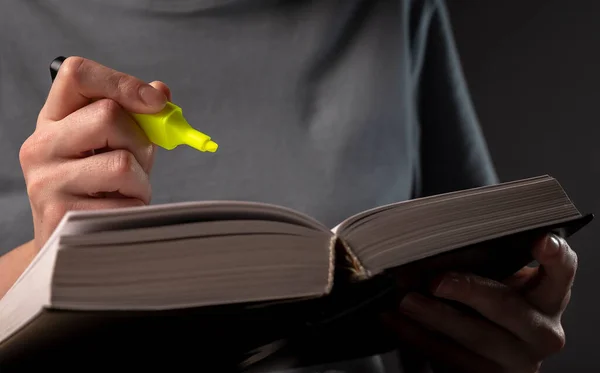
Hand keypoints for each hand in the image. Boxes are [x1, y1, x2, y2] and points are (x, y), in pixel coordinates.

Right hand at [19, 56, 170, 250]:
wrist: (70, 241)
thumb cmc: (100, 188)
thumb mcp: (115, 146)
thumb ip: (138, 119)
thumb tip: (161, 91)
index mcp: (53, 120)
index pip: (78, 74)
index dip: (122, 82)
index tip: (155, 102)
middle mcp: (40, 146)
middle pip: (108, 115)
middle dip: (140, 142)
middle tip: (136, 164)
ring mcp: (46, 183)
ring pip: (122, 163)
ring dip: (141, 182)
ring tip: (126, 193)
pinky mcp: (62, 217)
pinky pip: (126, 204)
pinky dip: (136, 209)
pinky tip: (118, 213)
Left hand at [385, 234, 575, 372]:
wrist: (491, 358)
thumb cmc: (489, 308)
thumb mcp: (497, 285)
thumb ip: (482, 266)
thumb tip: (435, 246)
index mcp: (548, 299)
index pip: (562, 271)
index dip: (555, 256)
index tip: (540, 241)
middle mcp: (541, 332)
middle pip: (508, 306)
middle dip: (469, 291)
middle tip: (437, 281)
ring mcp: (517, 361)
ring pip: (475, 338)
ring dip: (435, 317)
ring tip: (407, 301)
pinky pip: (449, 359)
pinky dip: (418, 337)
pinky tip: (396, 321)